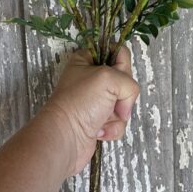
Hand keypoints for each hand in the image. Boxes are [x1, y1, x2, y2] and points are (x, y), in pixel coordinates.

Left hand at [41, 47, 139, 175]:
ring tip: (102, 119)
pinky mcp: (100, 120)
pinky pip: (119, 121)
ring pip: (124, 103)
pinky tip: (99, 131)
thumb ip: (128, 82)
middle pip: (125, 81)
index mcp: (89, 60)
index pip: (119, 53)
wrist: (64, 138)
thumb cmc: (81, 102)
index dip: (122, 66)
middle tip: (111, 101)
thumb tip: (125, 107)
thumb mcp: (107, 78)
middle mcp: (93, 79)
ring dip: (117, 115)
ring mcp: (97, 101)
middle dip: (122, 95)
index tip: (115, 77)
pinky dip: (112, 128)